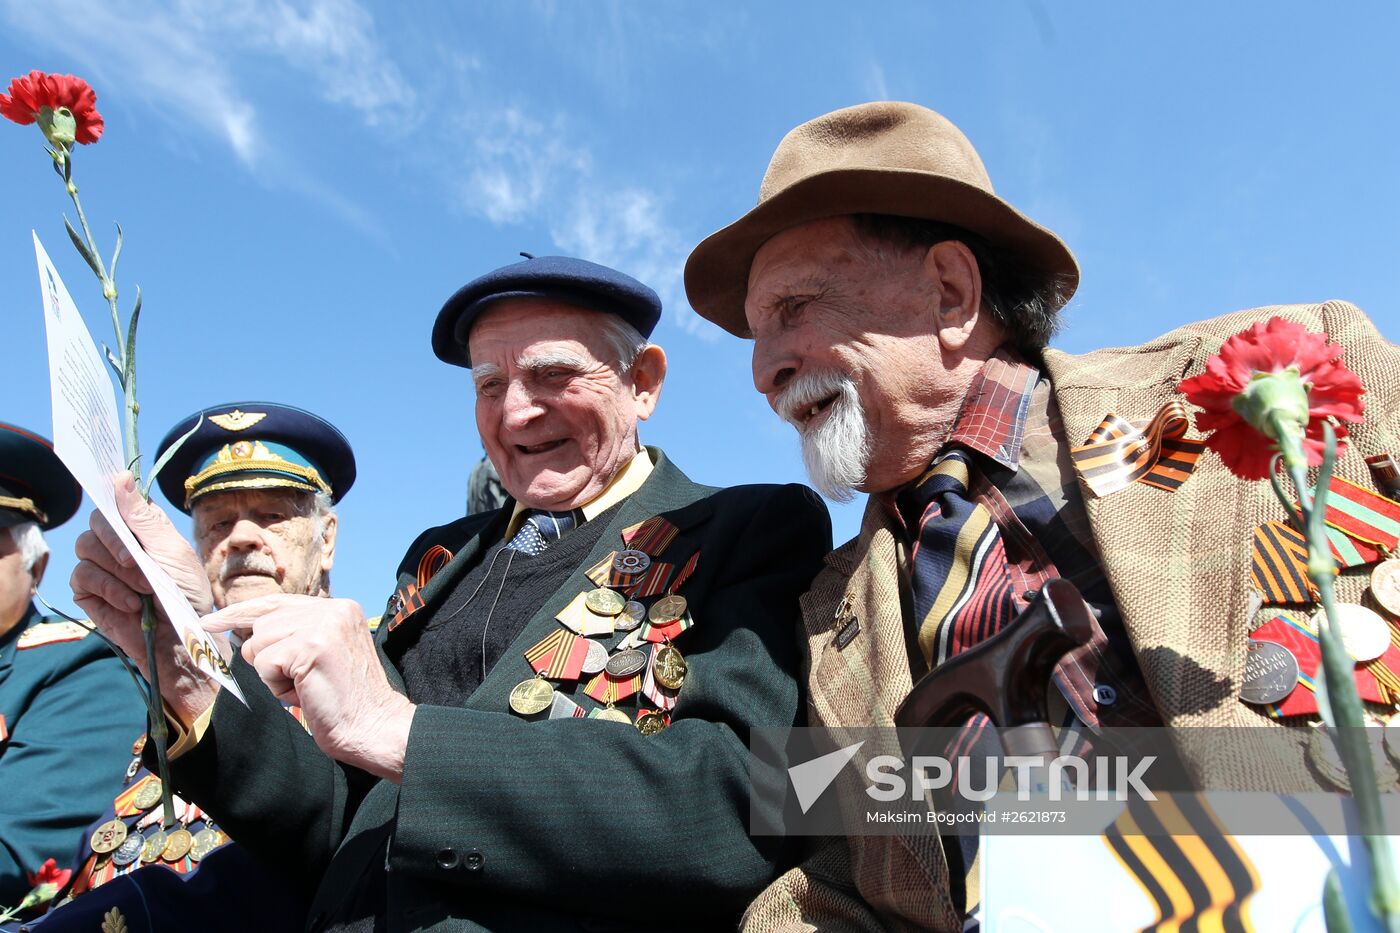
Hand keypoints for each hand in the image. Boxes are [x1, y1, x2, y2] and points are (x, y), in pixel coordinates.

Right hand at [71, 471, 219, 723]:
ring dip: (119, 572)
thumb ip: (142, 517)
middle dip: (118, 545)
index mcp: (141, 529)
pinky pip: (83, 579)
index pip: (114, 503)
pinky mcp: (90, 594)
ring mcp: (102, 569)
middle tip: (141, 565)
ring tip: (146, 591)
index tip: (113, 505)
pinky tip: (132, 604)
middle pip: (96, 525)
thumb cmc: (187, 595)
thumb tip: (118, 477)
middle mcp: (118, 545)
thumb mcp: (172, 551)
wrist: (183, 641)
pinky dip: (110, 590)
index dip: (111, 501)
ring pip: (87, 551)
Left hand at [204, 594, 414, 782]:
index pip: (278, 602)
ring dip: (273, 674)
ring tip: (306, 686)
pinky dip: (277, 686)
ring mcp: (324, 624)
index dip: (241, 613)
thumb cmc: (344, 701)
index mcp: (339, 609)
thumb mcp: (322, 654)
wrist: (374, 727)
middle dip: (268, 658)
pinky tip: (304, 692)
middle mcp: (333, 609)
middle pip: (263, 623)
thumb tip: (248, 633)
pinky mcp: (312, 645)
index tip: (210, 621)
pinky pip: (264, 663)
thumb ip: (297, 634)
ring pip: (260, 643)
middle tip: (300, 681)